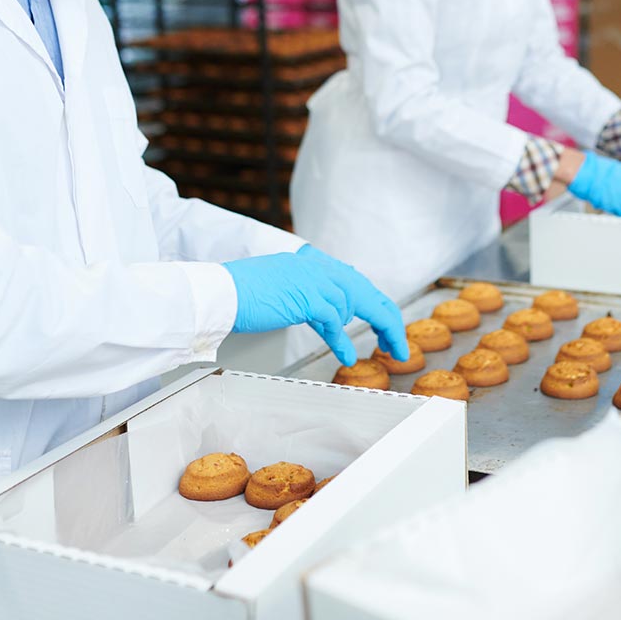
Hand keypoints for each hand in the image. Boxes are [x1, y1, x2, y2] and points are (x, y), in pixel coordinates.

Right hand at [224, 245, 407, 365]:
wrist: (221, 292)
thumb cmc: (245, 293)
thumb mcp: (285, 287)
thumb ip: (310, 295)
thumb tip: (332, 317)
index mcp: (312, 263)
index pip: (355, 283)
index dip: (376, 306)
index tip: (387, 327)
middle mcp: (316, 267)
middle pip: (365, 292)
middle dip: (388, 320)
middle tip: (399, 346)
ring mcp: (311, 280)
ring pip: (353, 305)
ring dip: (367, 331)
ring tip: (381, 350)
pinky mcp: (305, 297)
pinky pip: (333, 321)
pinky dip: (342, 340)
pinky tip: (347, 356)